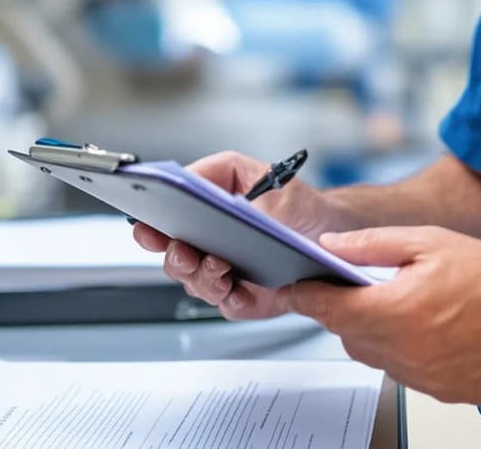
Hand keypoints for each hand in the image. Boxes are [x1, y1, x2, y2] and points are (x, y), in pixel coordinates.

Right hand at [132, 151, 356, 319]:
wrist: (331, 230)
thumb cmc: (292, 202)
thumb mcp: (257, 174)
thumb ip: (219, 176)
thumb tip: (190, 185)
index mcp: (202, 218)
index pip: (163, 225)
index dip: (150, 229)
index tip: (149, 228)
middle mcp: (207, 248)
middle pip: (175, 260)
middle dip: (177, 257)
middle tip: (187, 251)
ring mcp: (225, 276)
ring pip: (197, 285)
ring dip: (205, 277)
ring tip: (221, 265)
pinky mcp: (246, 299)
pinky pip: (230, 306)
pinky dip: (233, 299)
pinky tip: (241, 290)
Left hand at [283, 227, 480, 405]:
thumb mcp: (436, 242)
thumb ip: (376, 245)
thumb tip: (333, 247)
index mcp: (398, 310)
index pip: (329, 308)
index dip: (305, 295)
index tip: (293, 286)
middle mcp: (404, 351)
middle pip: (346, 334)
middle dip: (343, 309)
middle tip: (356, 284)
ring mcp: (421, 378)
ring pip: (372, 355)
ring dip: (372, 330)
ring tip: (403, 302)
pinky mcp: (439, 392)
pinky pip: (401, 371)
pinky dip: (402, 349)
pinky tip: (429, 326)